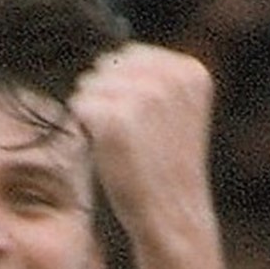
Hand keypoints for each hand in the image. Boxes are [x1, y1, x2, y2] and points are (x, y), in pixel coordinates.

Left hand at [69, 42, 216, 247]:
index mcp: (190, 71)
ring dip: (94, 112)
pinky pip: (79, 106)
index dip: (124, 89)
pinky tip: (106, 150)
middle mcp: (170, 77)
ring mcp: (144, 96)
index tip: (144, 125)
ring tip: (119, 144)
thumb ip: (151, 76)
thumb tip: (100, 52)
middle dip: (107, 96)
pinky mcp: (117, 118)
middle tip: (129, 138)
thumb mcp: (173, 111)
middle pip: (109, 65)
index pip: (132, 54)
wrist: (170, 215)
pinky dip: (84, 127)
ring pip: (91, 84)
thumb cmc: (164, 167)